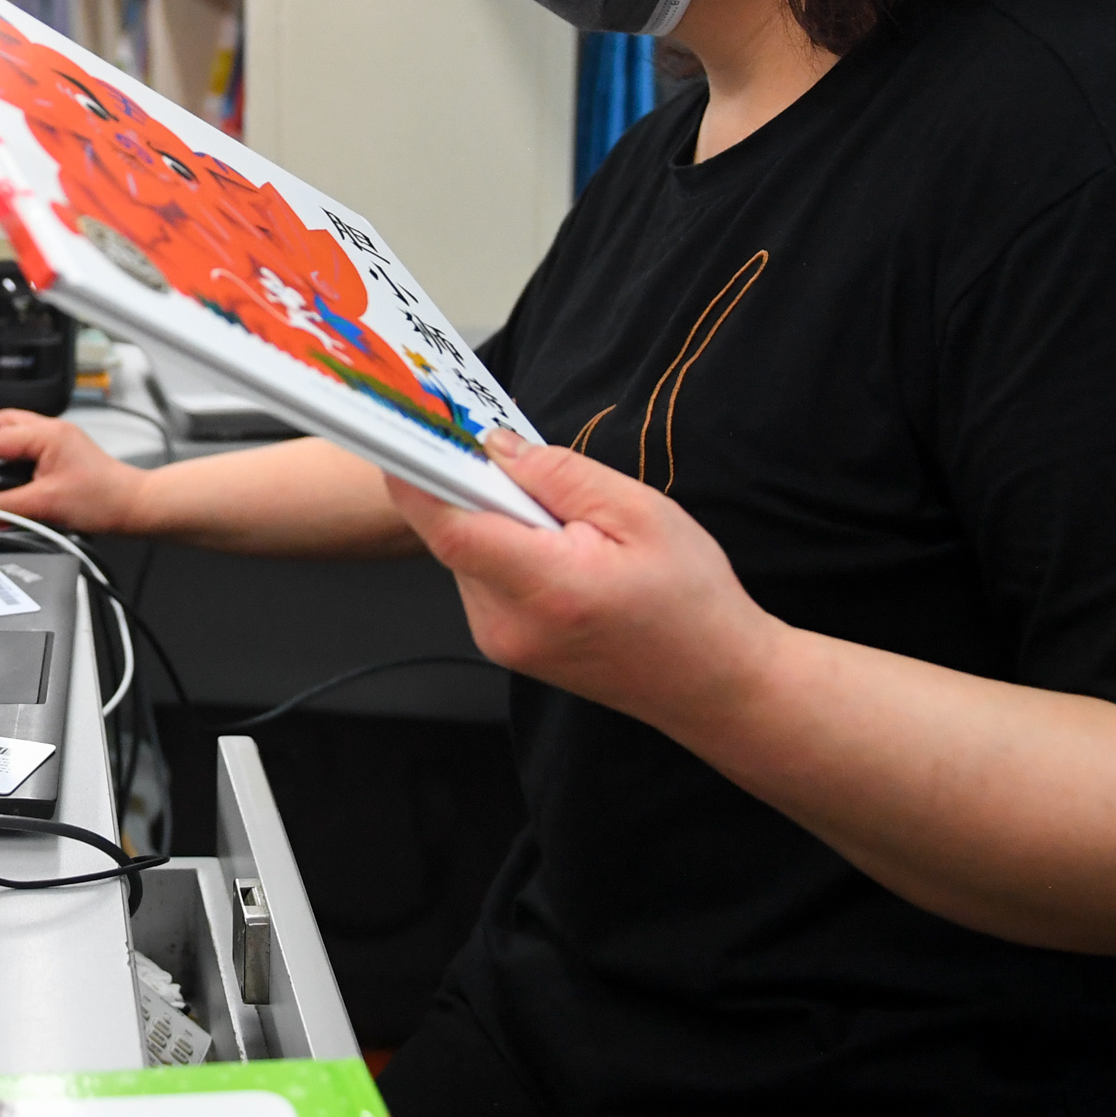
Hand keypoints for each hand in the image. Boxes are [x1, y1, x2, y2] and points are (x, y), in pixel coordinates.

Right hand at [0, 411, 150, 531]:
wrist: (133, 505)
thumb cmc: (103, 499)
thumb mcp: (47, 505)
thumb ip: (6, 506)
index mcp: (47, 435)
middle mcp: (52, 430)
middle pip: (2, 421)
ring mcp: (58, 438)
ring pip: (14, 426)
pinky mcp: (62, 449)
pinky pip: (25, 437)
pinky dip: (4, 443)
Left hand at [386, 428, 784, 734]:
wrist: (713, 682)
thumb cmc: (691, 602)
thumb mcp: (640, 513)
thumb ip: (560, 475)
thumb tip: (496, 447)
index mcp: (546, 588)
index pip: (450, 528)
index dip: (417, 477)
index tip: (402, 434)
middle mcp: (508, 624)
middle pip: (454, 533)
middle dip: (478, 489)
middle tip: (528, 471)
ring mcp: (501, 641)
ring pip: (466, 552)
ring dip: (497, 522)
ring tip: (567, 528)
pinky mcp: (503, 645)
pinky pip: (482, 576)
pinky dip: (506, 549)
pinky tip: (559, 552)